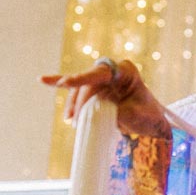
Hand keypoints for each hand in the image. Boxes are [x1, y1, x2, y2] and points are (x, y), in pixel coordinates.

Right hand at [40, 58, 171, 138]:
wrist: (152, 123)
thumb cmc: (149, 116)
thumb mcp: (137, 117)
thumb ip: (117, 112)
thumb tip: (94, 113)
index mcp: (125, 71)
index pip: (100, 73)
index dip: (82, 78)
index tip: (66, 82)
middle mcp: (111, 72)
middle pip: (87, 83)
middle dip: (79, 101)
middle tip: (74, 120)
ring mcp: (102, 81)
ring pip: (80, 90)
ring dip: (74, 106)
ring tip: (71, 122)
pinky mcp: (96, 91)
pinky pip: (77, 90)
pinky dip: (63, 89)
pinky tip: (42, 80)